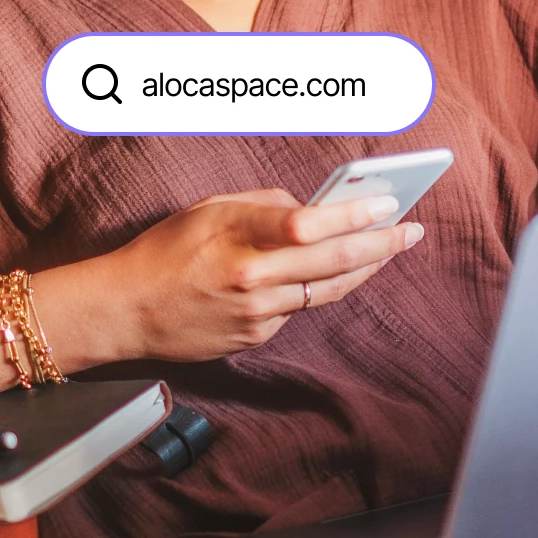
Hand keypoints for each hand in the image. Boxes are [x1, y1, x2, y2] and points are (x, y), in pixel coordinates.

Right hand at [105, 187, 424, 362]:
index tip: (387, 201)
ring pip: (327, 290)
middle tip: (410, 230)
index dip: (357, 214)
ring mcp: (257, 312)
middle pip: (334, 261)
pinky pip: (298, 308)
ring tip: (386, 250)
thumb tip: (311, 208)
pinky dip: (315, 288)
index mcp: (238, 236)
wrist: (127, 310)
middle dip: (381, 244)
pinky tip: (327, 274)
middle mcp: (252, 277)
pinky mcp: (256, 336)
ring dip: (363, 269)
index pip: (312, 223)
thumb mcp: (209, 209)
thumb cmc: (164, 251)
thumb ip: (264, 205)